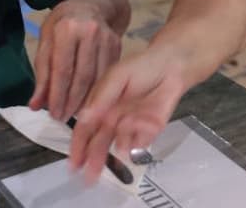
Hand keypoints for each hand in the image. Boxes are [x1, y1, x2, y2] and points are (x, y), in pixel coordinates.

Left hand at [28, 0, 121, 121]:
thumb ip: (42, 73)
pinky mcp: (118, 45)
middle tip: (63, 119)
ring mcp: (107, 38)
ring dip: (87, 101)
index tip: (53, 114)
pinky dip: (100, 92)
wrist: (93, 5)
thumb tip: (35, 104)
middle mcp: (89, 32)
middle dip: (72, 102)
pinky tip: (91, 103)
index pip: (62, 69)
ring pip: (98, 78)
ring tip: (75, 116)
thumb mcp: (46, 40)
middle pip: (82, 76)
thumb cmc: (64, 23)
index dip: (58, 95)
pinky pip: (108, 75)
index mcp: (67, 28)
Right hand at [67, 47, 188, 184]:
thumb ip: (100, 98)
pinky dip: (139, 141)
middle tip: (89, 178)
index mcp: (100, 106)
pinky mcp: (149, 131)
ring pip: (120, 145)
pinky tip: (139, 133)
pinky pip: (141, 142)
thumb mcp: (116, 77)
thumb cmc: (140, 67)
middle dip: (94, 160)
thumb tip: (82, 118)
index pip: (85, 129)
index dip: (78, 146)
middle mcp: (112, 120)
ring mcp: (131, 127)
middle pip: (100, 143)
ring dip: (118, 151)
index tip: (74, 163)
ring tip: (120, 151)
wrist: (171, 66)